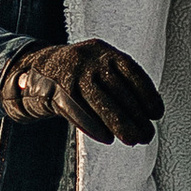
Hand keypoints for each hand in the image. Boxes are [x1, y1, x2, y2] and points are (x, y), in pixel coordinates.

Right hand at [2, 38, 164, 144]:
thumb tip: (146, 112)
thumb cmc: (76, 74)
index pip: (131, 71)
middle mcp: (88, 59)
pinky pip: (78, 112)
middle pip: (118, 90)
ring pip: (101, 103)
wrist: (33, 69)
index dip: (147, 93)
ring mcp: (71, 74)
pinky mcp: (54, 91)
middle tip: (148, 134)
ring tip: (134, 140)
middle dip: (136, 116)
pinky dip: (94, 127)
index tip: (157, 113)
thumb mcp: (97, 65)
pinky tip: (107, 138)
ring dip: (120, 124)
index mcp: (103, 51)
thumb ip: (118, 81)